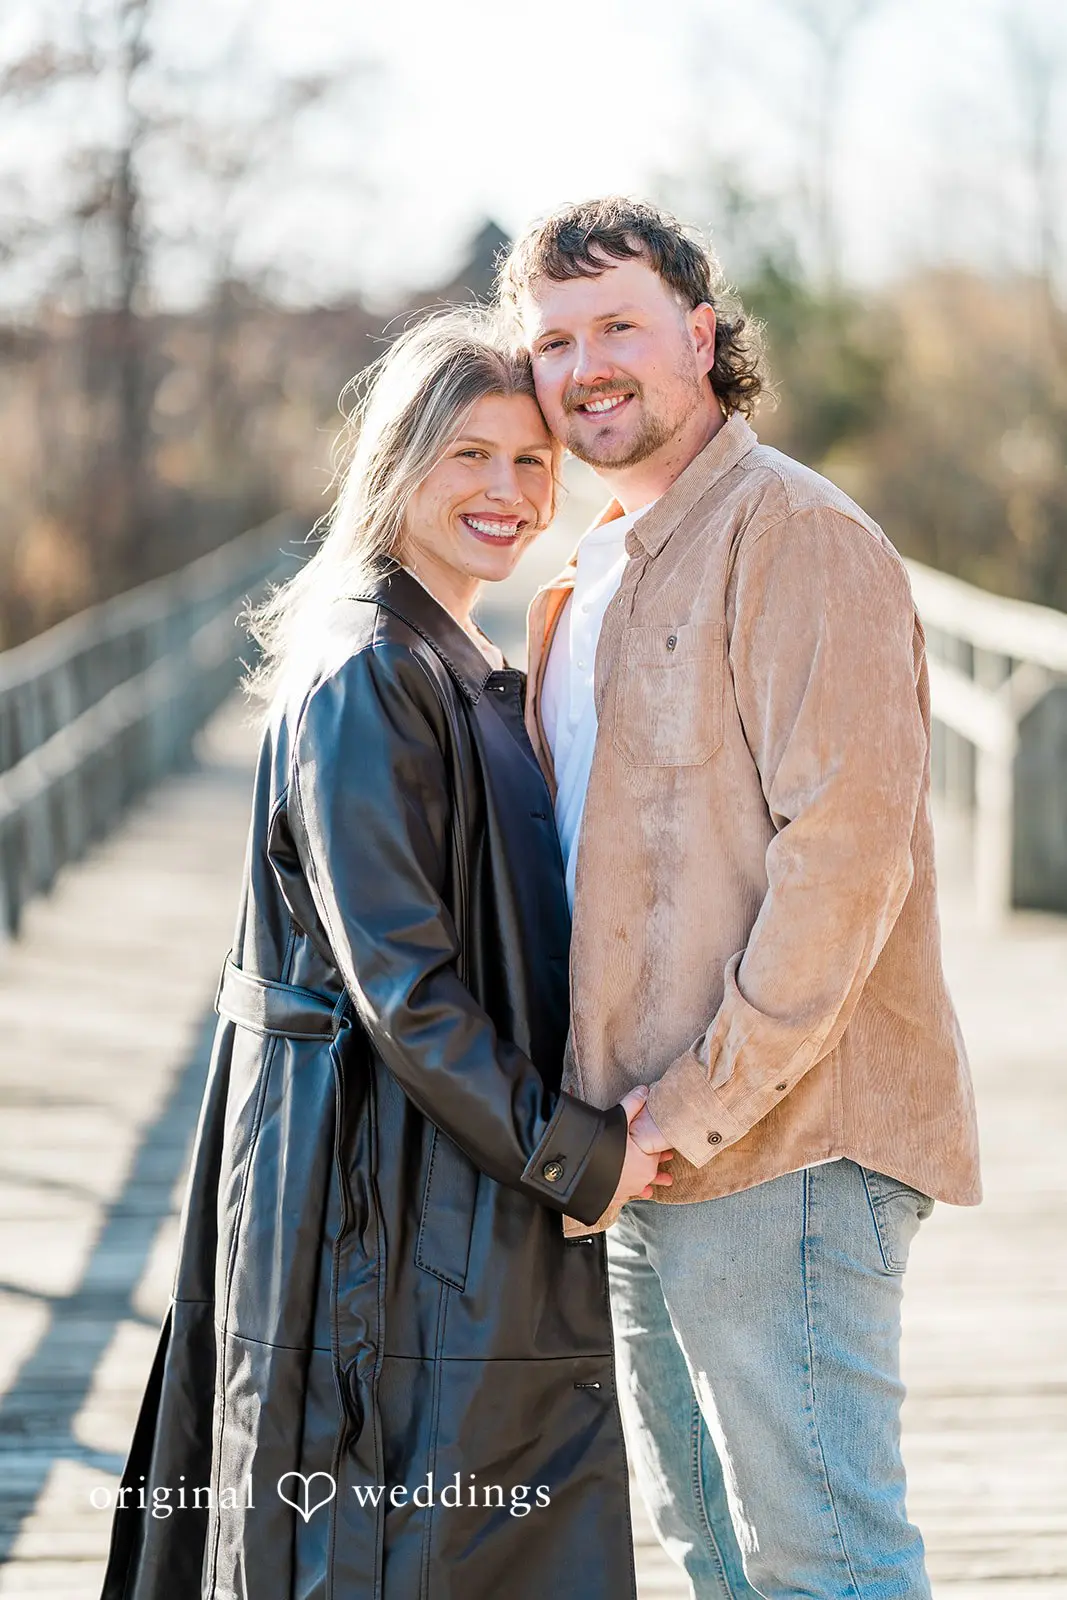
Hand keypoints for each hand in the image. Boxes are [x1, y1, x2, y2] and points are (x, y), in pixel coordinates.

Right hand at [609, 1086, 673, 1209]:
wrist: (581, 1168)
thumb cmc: (606, 1144)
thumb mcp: (621, 1119)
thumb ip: (633, 1103)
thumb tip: (645, 1089)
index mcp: (647, 1163)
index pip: (658, 1156)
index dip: (662, 1153)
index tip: (670, 1154)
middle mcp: (639, 1179)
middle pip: (652, 1175)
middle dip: (659, 1175)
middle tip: (668, 1178)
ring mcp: (625, 1190)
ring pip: (638, 1189)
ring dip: (644, 1189)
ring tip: (649, 1192)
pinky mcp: (611, 1197)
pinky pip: (621, 1198)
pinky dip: (624, 1196)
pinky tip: (624, 1198)